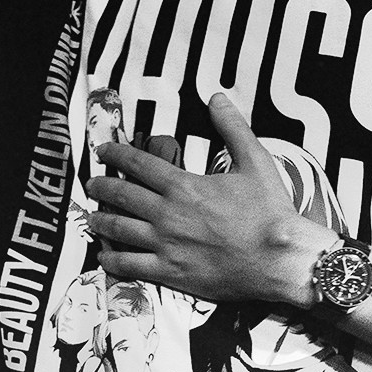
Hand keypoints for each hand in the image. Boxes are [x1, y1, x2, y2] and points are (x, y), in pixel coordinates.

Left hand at [86, 92, 334, 305]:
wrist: (281, 258)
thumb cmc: (271, 211)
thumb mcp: (255, 161)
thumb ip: (232, 127)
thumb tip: (216, 98)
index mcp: (184, 185)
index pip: (138, 164)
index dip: (115, 155)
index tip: (102, 151)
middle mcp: (168, 214)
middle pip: (121, 196)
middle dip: (101, 187)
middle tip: (90, 184)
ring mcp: (167, 245)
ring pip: (120, 230)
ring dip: (101, 222)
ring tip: (92, 218)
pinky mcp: (171, 273)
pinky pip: (131, 266)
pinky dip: (113, 261)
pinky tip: (105, 258)